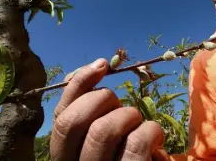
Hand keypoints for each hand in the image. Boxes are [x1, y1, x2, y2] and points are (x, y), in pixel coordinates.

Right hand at [50, 58, 169, 160]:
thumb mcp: (105, 132)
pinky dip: (151, 131)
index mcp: (65, 154)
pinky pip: (136, 144)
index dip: (79, 83)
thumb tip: (98, 65)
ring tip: (138, 123)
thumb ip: (93, 109)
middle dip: (102, 100)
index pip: (60, 116)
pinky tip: (156, 139)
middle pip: (73, 122)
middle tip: (121, 106)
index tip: (102, 64)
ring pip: (103, 130)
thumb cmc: (126, 153)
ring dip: (128, 116)